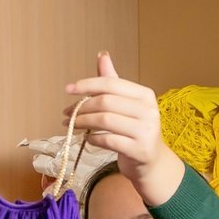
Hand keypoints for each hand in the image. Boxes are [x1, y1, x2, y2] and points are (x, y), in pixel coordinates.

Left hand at [65, 53, 182, 205]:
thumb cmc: (135, 131)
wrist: (151, 163)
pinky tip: (87, 139)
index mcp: (145, 95)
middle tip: (67, 114)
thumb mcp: (126, 105)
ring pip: (105, 121)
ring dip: (83, 122)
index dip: (87, 85)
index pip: (111, 84)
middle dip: (82, 107)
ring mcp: (145, 131)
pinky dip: (93, 139)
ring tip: (71, 125)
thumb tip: (102, 55)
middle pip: (106, 102)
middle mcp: (148, 110)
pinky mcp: (139, 150)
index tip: (68, 89)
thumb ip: (113, 82)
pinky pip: (108, 141)